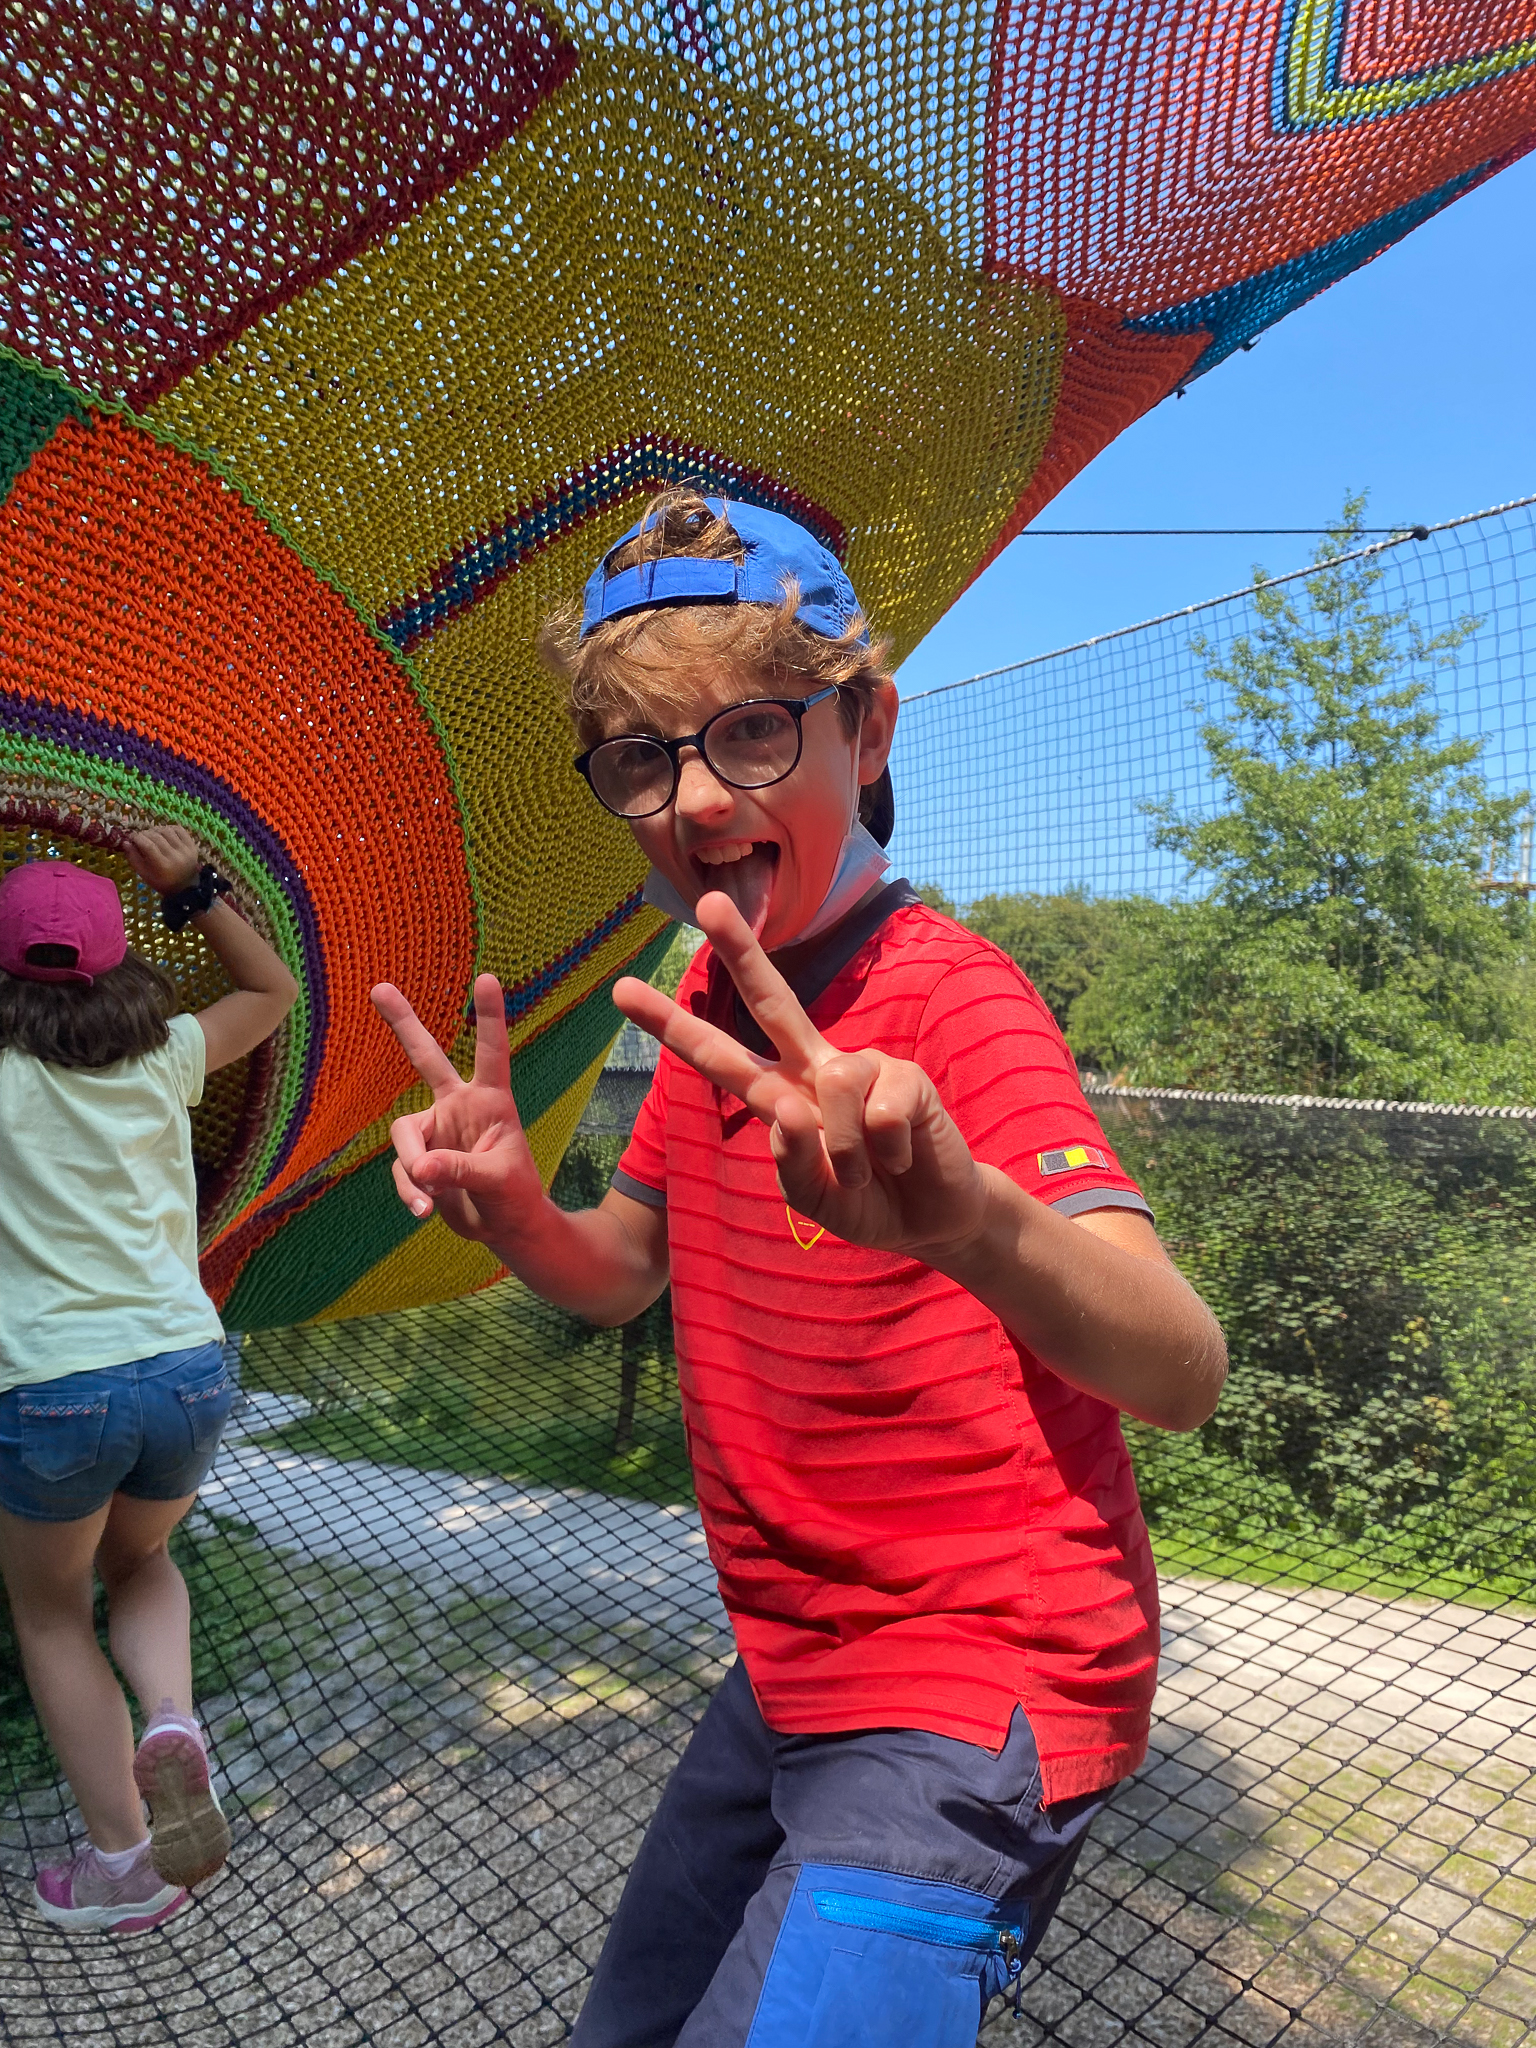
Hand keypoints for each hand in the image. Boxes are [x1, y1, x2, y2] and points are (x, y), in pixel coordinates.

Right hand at [124, 824, 201, 894]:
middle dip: (145, 833)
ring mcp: (186, 850)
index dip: (137, 838)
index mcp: (163, 866)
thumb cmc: (161, 881)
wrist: (185, 886)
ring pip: (167, 830)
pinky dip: (169, 828)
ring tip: (152, 835)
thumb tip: (125, 841)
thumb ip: (133, 858)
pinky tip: (164, 833)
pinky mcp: (192, 846)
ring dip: (156, 829)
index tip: (131, 837)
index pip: (148, 846)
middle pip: (157, 837)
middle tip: (140, 837)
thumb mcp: (144, 874)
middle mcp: (176, 857)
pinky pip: (179, 830)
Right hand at [370, 974, 546, 1244]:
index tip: (487, 978)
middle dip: (402, 1023)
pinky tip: (424, 1210)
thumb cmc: (515, 1196)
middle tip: (379, 987)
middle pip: (425, 1057)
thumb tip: (421, 1168)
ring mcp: (436, 1130)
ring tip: (430, 1199)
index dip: (489, 1017)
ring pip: (404, 1136)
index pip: (490, 1053)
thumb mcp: (498, 1181)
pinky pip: (403, 1168)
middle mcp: (459, 1106)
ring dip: (413, 1169)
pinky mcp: (420, 1158)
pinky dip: (410, 1191)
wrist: (504, 1227)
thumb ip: (460, 1171)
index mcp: (490, 1101)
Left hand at [612, 893, 988, 1260]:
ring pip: (832, 1093)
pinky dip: (886, 1154)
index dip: (672, 1024)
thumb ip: (791, 1161)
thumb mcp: (813, 1197)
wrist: (934, 1216)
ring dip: (849, 1157)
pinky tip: (902, 1156)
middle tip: (707, 902)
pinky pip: (878, 1115)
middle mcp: (814, 1067)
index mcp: (779, 1093)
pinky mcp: (905, 1076)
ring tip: (871, 1171)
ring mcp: (861, 1066)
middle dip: (739, 951)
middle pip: (771, 1001)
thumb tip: (792, 1109)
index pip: (718, 1054)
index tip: (623, 989)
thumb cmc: (865, 1200)